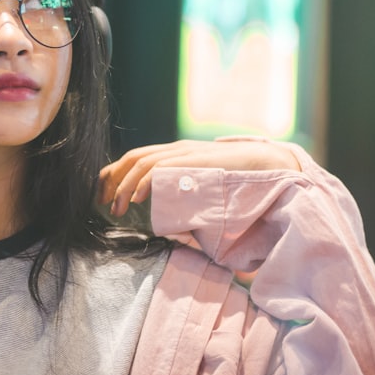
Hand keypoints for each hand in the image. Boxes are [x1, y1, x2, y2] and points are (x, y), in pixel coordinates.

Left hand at [99, 139, 299, 216]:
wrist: (270, 163)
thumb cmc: (240, 181)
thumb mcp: (205, 188)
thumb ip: (186, 197)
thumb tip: (171, 224)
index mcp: (176, 155)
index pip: (135, 159)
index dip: (115, 176)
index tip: (104, 198)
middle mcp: (176, 150)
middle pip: (132, 158)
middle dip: (112, 180)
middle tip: (104, 205)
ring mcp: (185, 152)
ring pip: (140, 162)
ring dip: (124, 185)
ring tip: (118, 208)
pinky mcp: (194, 160)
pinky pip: (160, 167)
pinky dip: (143, 183)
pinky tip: (137, 200)